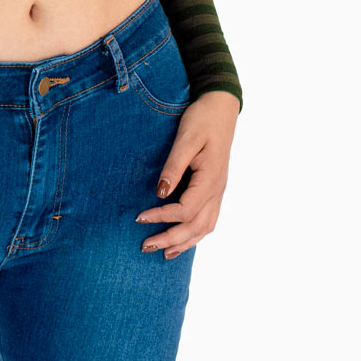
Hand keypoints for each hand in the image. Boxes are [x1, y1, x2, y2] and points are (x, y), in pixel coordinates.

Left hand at [135, 90, 239, 259]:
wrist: (221, 108)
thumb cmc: (202, 120)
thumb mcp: (186, 139)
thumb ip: (174, 166)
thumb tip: (161, 193)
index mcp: (210, 179)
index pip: (186, 210)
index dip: (162, 217)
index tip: (139, 218)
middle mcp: (217, 190)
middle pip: (195, 226)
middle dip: (170, 239)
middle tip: (145, 246)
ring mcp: (219, 191)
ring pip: (205, 228)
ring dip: (184, 242)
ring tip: (163, 253)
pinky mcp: (216, 189)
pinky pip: (208, 220)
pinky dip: (195, 234)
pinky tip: (183, 239)